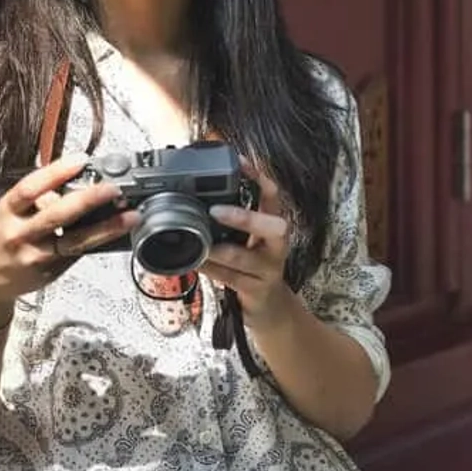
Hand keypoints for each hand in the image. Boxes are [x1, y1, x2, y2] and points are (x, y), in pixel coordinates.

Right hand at [0, 154, 135, 329]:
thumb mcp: (8, 212)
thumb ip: (38, 199)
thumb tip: (78, 181)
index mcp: (7, 212)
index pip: (30, 188)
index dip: (56, 172)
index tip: (81, 160)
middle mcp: (20, 234)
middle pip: (57, 216)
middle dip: (88, 200)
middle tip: (113, 188)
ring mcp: (36, 257)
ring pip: (75, 242)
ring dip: (106, 228)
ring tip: (131, 216)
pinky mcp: (50, 272)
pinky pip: (77, 254)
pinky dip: (98, 242)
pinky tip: (117, 233)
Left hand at [199, 162, 298, 332]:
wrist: (270, 308)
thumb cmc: (253, 266)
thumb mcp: (249, 239)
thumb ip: (231, 219)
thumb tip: (198, 193)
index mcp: (273, 226)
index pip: (273, 195)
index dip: (259, 177)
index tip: (239, 162)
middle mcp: (276, 246)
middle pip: (275, 227)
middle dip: (245, 218)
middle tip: (215, 211)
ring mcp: (268, 270)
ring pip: (244, 258)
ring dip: (218, 249)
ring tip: (199, 241)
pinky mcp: (255, 291)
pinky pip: (230, 279)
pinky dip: (210, 269)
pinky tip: (195, 262)